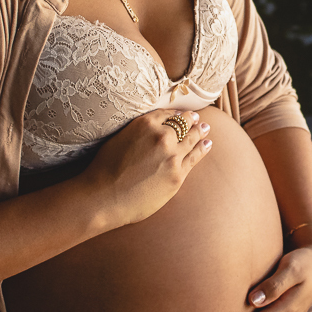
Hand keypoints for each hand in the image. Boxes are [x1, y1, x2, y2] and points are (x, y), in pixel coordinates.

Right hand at [82, 109, 212, 227]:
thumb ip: (138, 132)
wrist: (104, 197)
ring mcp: (171, 156)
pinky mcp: (177, 175)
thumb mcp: (119, 138)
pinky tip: (207, 144)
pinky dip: (202, 149)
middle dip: (191, 121)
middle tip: (197, 119)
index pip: (167, 115)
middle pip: (183, 124)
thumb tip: (148, 131)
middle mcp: (161, 136)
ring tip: (205, 129)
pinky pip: (194, 158)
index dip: (176, 114)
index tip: (181, 114)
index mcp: (145, 124)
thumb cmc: (105, 170)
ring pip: (191, 139)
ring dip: (200, 132)